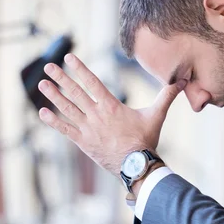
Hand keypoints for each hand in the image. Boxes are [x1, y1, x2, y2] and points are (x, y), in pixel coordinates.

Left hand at [37, 53, 185, 174]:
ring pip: (67, 108)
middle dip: (61, 78)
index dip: (79, 68)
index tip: (68, 57)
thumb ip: (166, 96)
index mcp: (110, 106)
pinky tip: (42, 112)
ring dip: (53, 95)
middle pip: (75, 92)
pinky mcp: (83, 142)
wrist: (136, 165)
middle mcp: (96, 115)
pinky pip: (65, 129)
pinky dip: (53, 121)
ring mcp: (87, 128)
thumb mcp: (156, 115)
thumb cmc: (146, 141)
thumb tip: (181, 81)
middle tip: (48, 66)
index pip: (92, 82)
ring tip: (42, 83)